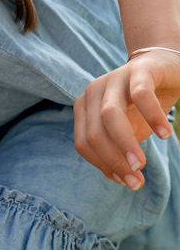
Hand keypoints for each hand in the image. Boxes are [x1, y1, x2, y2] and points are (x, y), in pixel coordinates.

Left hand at [73, 50, 179, 187]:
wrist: (162, 67)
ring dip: (125, 144)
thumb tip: (118, 179)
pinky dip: (152, 117)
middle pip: (94, 133)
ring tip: (141, 165)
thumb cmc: (141, 105)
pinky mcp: (138, 70)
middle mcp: (94, 91)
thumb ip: (118, 151)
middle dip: (114, 161)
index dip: (103, 165)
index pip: (83, 143)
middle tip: (136, 182)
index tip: (126, 181)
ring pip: (110, 115)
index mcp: (85, 107)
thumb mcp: (128, 130)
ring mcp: (114, 79)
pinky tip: (164, 134)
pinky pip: (141, 95)